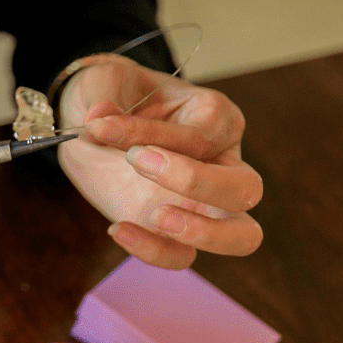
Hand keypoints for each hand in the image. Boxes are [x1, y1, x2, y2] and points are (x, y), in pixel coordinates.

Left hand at [56, 56, 262, 268]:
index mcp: (215, 117)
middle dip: (198, 181)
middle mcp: (222, 163)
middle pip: (246, 188)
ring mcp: (204, 205)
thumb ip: (105, 95)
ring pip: (242, 236)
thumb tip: (99, 117)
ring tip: (157, 216)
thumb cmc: (115, 97)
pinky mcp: (174, 233)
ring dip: (204, 233)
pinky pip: (181, 257)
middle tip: (138, 163)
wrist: (96, 124)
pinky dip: (153, 251)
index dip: (149, 131)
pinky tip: (118, 229)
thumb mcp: (106, 85)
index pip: (201, 134)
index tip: (101, 125)